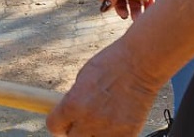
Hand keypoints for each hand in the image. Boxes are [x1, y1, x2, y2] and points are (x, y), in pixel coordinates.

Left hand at [47, 41, 162, 136]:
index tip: (61, 124)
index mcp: (73, 103)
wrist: (140, 64)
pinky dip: (112, 134)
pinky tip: (114, 123)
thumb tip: (70, 112)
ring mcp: (109, 129)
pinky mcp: (128, 134)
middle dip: (75, 131)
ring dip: (93, 134)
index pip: (53, 126)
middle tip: (81, 124)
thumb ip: (74, 98)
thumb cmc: (111, 64)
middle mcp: (89, 120)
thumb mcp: (82, 77)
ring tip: (100, 121)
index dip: (57, 124)